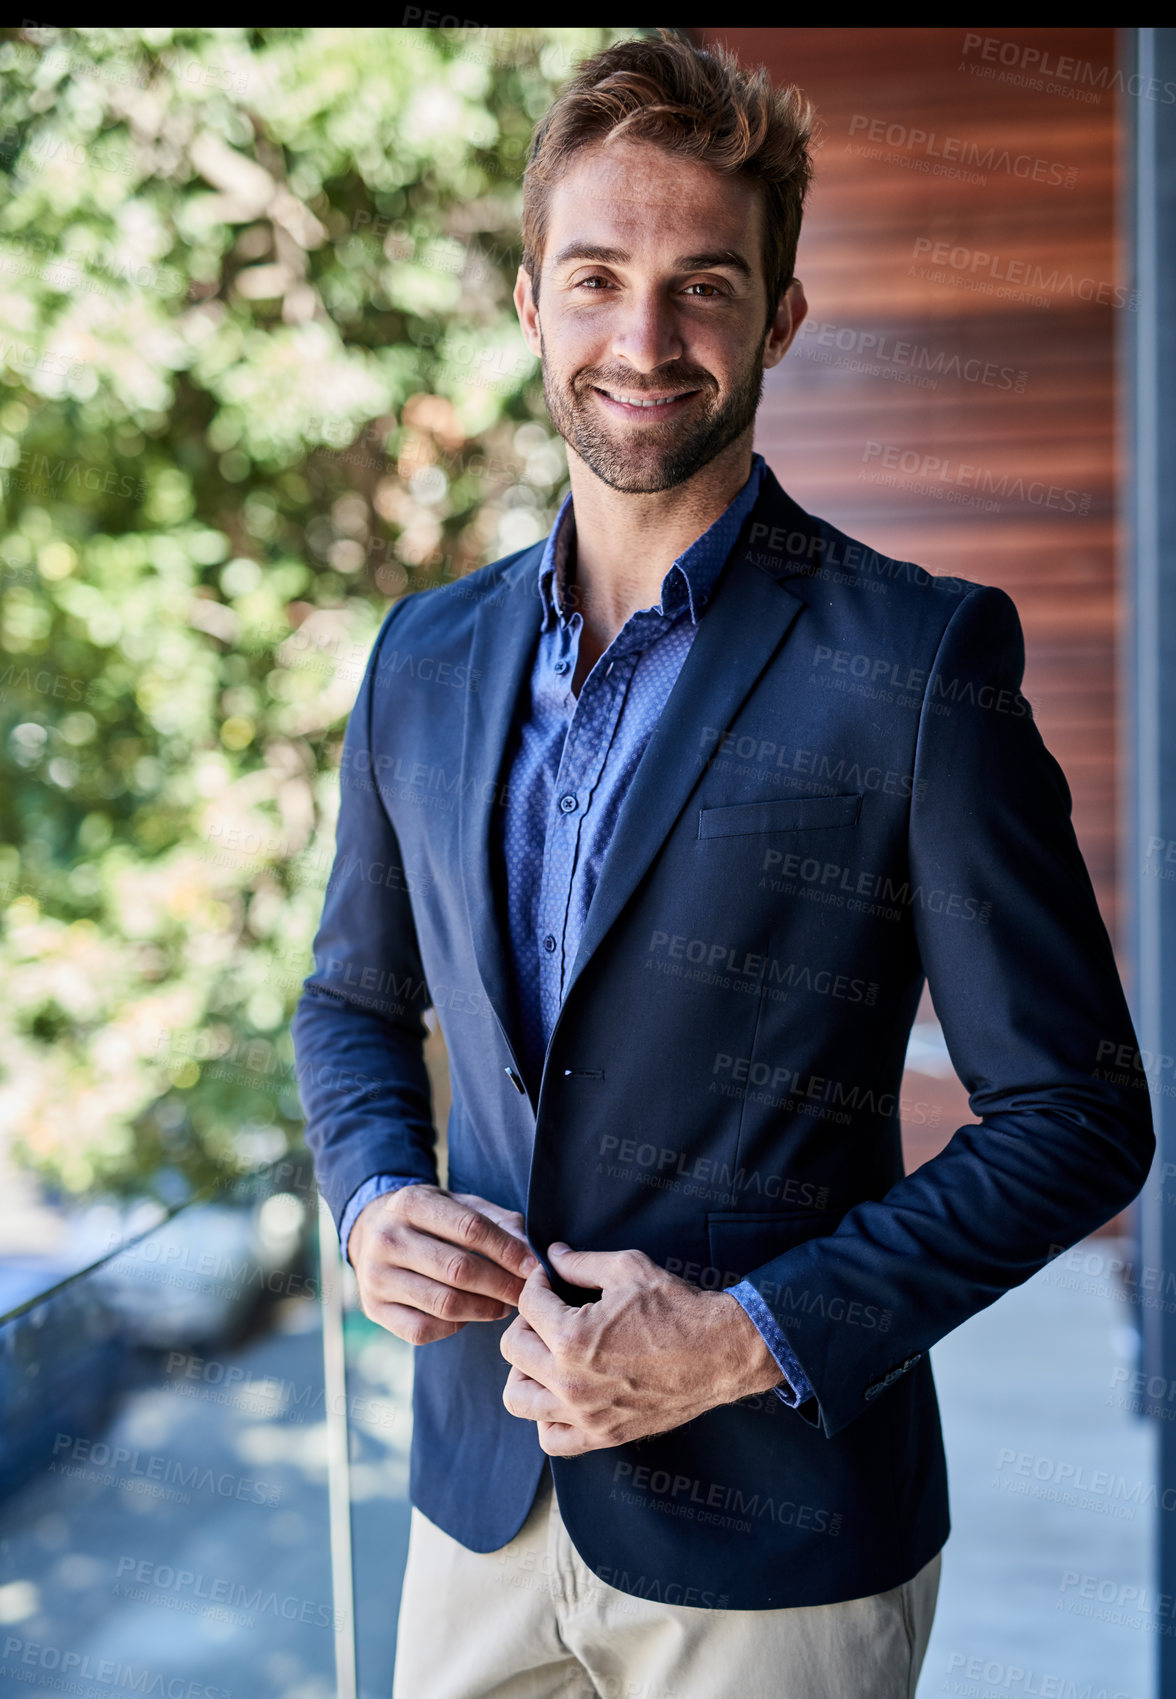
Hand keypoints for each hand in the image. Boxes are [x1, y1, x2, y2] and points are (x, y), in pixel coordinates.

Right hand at [349, 1184, 538, 1344]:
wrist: (372, 1233)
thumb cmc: (430, 1220)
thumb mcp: (459, 1205)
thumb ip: (498, 1222)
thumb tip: (531, 1253)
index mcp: (410, 1202)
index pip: (469, 1228)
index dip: (507, 1250)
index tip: (533, 1265)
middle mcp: (387, 1238)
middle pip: (457, 1269)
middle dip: (501, 1284)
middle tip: (525, 1292)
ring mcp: (376, 1276)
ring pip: (443, 1303)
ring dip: (484, 1308)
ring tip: (505, 1305)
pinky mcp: (374, 1308)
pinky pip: (422, 1330)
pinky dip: (454, 1327)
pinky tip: (470, 1316)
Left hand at [500, 1242, 784, 1455]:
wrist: (719, 1352)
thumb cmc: (677, 1308)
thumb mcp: (627, 1269)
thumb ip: (580, 1262)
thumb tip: (552, 1254)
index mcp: (572, 1337)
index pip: (527, 1305)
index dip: (538, 1283)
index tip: (552, 1280)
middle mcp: (570, 1382)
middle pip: (513, 1348)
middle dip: (527, 1321)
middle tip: (551, 1312)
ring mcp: (584, 1415)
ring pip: (517, 1398)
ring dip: (526, 1370)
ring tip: (549, 1353)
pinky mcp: (602, 1435)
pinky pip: (550, 1438)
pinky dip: (547, 1416)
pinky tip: (563, 1392)